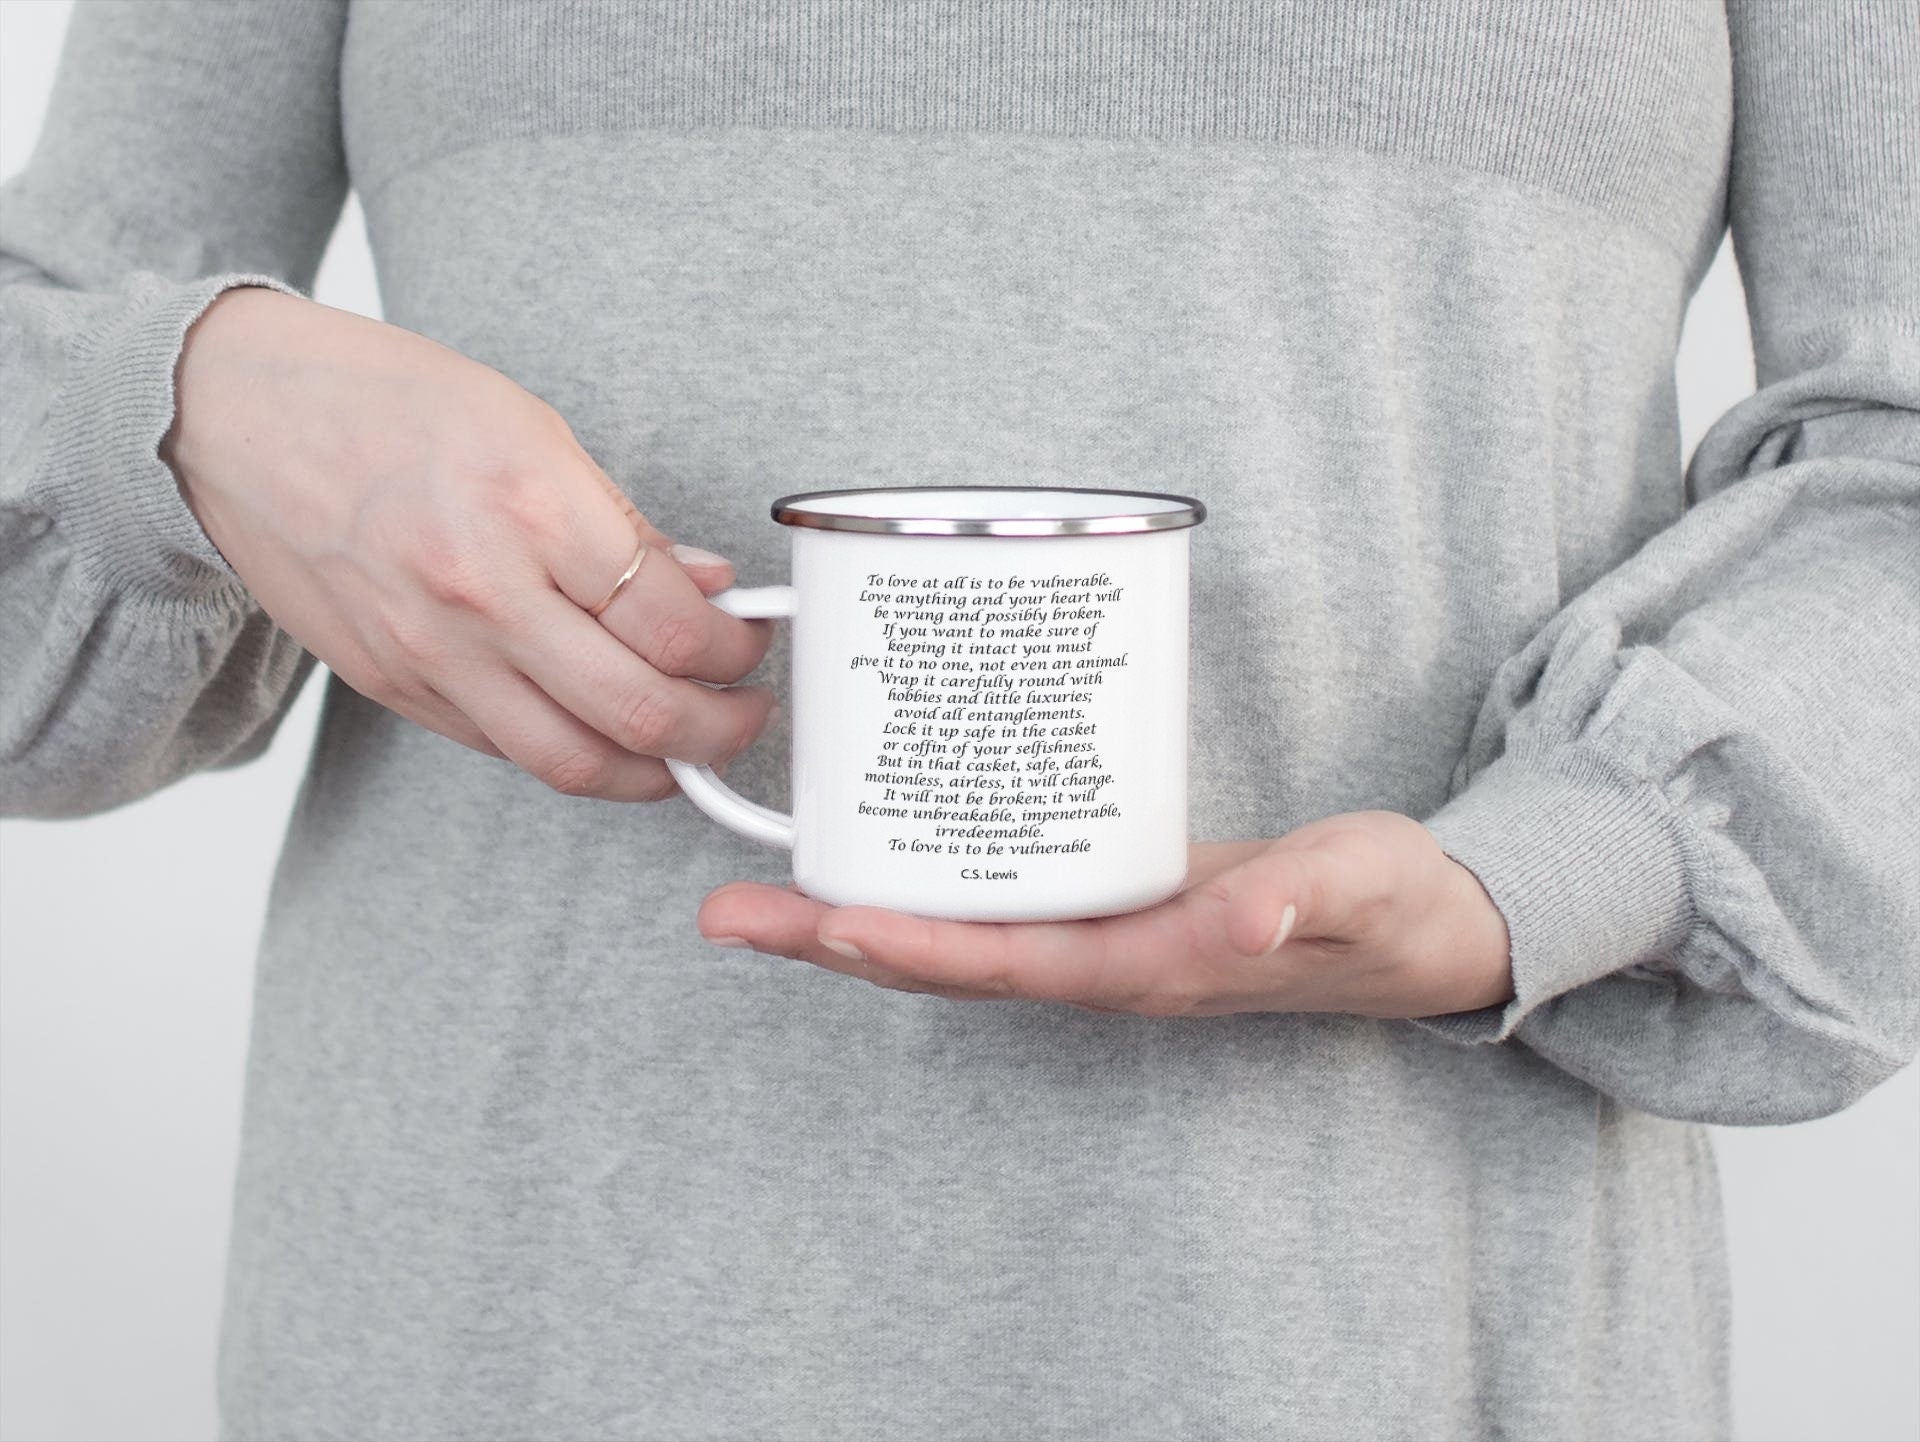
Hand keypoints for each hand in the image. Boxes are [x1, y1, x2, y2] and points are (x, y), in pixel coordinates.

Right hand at [164, 287, 773, 799]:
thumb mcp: (530, 427)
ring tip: (688, 750)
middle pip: (640, 712)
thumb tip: (708, 586)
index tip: (751, 643)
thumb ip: (624, 526)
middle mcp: (482, 594)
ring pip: (574, 762)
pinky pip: (506, 750)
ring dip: (654, 773)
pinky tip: (603, 733)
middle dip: (720, 730)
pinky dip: (572, 754)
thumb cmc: (384, 403)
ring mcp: (432, 654)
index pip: (674, 625)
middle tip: (746, 714)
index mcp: (532, 509)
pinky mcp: (395, 688)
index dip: (736, 649)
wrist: (234, 421)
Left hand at [699, 811, 1512, 1017]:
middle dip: (838, 940)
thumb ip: (1306, 904)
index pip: (1005, 966)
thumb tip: (1239, 924)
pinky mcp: (1103, 901)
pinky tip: (873, 850)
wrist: (1413, 928)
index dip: (908, 948)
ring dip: (856, 920)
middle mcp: (1102, 966)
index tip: (820, 922)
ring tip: (761, 889)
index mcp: (1148, 970)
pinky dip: (920, 887)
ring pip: (956, 939)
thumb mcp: (1357, 892)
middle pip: (947, 963)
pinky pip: (992, 904)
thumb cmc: (1384, 910)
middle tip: (731, 912)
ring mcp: (1097, 940)